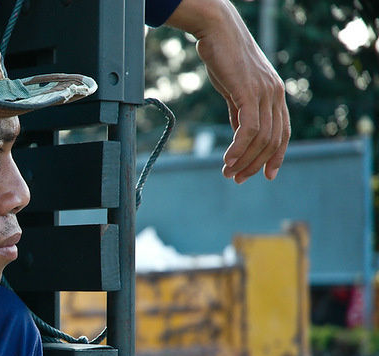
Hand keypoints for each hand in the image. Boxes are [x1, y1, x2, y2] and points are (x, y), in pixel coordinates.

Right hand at [166, 0, 289, 182]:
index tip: (266, 175)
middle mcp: (275, 94)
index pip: (283, 133)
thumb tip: (240, 136)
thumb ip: (240, 112)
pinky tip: (227, 159)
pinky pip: (247, 129)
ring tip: (227, 172)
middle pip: (272, 140)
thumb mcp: (235, 88)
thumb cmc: (224, 57)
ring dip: (244, 160)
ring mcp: (264, 93)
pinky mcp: (249, 93)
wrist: (217, 30)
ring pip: (261, 138)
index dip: (276, 156)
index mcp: (275, 94)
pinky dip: (238, 148)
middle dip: (256, 164)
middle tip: (236, 178)